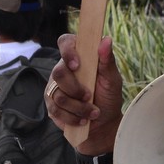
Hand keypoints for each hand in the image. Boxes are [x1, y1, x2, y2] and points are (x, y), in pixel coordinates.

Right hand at [45, 33, 123, 155]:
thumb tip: (106, 40)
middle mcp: (63, 69)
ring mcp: (54, 88)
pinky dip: (73, 117)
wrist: (104, 124)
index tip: (76, 65)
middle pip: (58, 72)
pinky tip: (83, 120)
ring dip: (78, 107)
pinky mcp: (51, 105)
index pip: (65, 42)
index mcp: (78, 57)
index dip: (68, 51)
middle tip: (89, 97)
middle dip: (75, 89)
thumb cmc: (108, 98)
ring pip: (57, 95)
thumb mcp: (112, 80)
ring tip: (92, 112)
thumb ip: (108, 61)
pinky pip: (56, 110)